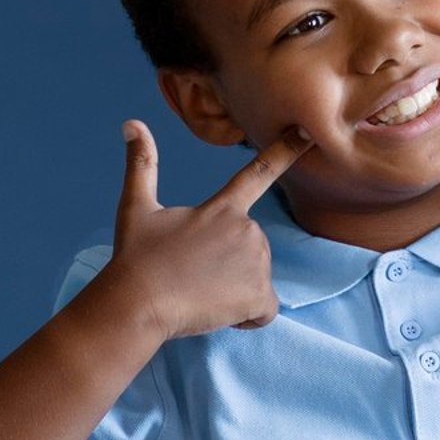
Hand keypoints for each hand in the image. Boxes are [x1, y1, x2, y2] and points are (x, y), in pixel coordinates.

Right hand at [106, 120, 308, 343]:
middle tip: (193, 274)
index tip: (308, 132)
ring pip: (256, 278)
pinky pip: (265, 309)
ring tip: (200, 292)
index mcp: (222, 208)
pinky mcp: (258, 294)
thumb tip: (130, 123)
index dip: (286, 151)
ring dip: (235, 289)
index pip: (259, 172)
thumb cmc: (135, 258)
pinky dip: (247, 316)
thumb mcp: (136, 209)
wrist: (136, 304)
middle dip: (229, 263)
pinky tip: (219, 312)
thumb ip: (142, 165)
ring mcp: (255, 261)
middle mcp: (247, 229)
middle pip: (250, 248)